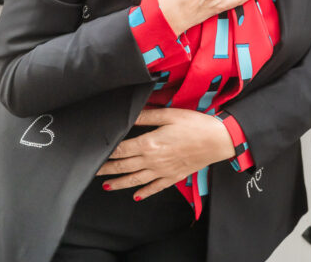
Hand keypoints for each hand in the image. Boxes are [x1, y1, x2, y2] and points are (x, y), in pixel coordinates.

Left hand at [95, 107, 235, 198]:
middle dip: (108, 169)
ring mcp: (163, 171)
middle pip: (125, 166)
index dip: (108, 152)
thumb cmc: (194, 124)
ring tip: (107, 186)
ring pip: (136, 180)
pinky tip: (136, 196)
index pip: (123, 149)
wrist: (217, 140)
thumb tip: (130, 115)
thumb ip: (147, 116)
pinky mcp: (173, 177)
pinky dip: (144, 193)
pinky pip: (155, 187)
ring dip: (120, 184)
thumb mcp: (169, 114)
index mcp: (150, 143)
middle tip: (94, 172)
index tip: (96, 153)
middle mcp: (153, 161)